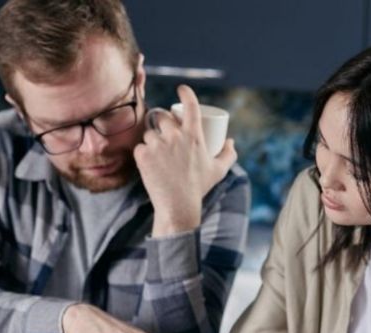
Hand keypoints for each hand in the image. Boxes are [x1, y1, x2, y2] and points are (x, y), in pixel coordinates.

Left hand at [133, 84, 236, 235]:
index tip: (181, 89)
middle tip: (164, 134)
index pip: (190, 106)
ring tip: (157, 153)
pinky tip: (148, 162)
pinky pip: (140, 147)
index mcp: (194, 136)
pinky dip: (143, 153)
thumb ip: (228, 154)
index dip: (186, 93)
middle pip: (163, 117)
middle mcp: (175, 136)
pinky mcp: (143, 155)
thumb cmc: (199, 188)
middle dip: (163, 122)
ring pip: (149, 133)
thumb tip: (230, 141)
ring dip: (152, 139)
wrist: (178, 206)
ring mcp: (158, 145)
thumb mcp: (218, 170)